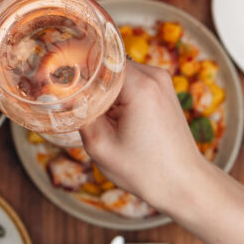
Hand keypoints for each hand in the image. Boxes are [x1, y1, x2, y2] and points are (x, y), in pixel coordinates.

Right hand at [79, 62, 207, 209]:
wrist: (184, 184)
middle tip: (73, 101)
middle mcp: (155, 76)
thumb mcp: (100, 147)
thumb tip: (65, 97)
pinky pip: (131, 82)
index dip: (75, 67)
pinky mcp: (163, 90)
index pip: (97, 59)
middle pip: (108, 64)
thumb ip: (80, 115)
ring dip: (104, 89)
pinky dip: (118, 94)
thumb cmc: (146, 171)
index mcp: (140, 86)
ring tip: (97, 114)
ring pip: (119, 73)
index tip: (59, 80)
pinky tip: (113, 117)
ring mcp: (162, 81)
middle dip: (89, 80)